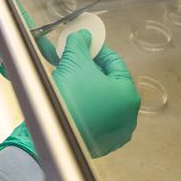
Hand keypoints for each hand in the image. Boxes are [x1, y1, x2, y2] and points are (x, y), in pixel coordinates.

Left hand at [0, 0, 55, 72]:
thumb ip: (0, 48)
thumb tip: (14, 67)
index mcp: (11, 4)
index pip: (32, 28)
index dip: (42, 46)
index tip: (51, 60)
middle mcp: (6, 7)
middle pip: (24, 33)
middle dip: (31, 51)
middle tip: (39, 67)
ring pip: (11, 36)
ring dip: (15, 51)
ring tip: (22, 66)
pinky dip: (2, 48)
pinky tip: (2, 58)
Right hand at [0, 33, 138, 163]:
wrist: (51, 135)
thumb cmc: (70, 99)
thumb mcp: (75, 62)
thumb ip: (81, 44)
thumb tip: (83, 36)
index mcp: (129, 95)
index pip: (115, 63)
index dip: (98, 50)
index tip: (86, 43)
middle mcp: (127, 116)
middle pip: (107, 81)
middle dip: (87, 67)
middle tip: (73, 58)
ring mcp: (114, 133)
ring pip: (98, 99)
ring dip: (82, 84)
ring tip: (65, 73)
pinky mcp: (99, 144)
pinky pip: (92, 116)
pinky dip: (81, 103)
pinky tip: (66, 93)